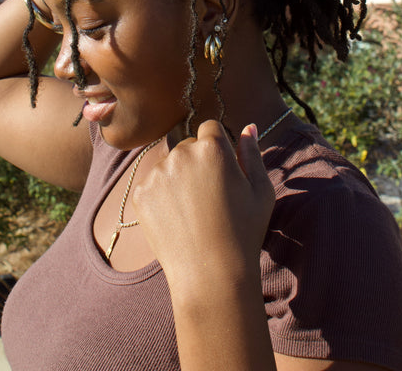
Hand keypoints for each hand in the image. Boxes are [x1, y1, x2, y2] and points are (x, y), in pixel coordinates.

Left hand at [132, 120, 274, 288]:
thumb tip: (249, 126)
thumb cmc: (244, 232)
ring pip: (169, 165)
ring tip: (194, 213)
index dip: (218, 148)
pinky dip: (162, 198)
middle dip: (197, 163)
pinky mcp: (140, 193)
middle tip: (210, 198)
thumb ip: (253, 153)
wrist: (211, 275)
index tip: (222, 172)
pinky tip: (177, 220)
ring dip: (179, 179)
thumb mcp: (261, 191)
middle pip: (188, 145)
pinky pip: (153, 185)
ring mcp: (157, 173)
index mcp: (212, 147)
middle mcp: (181, 153)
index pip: (210, 128)